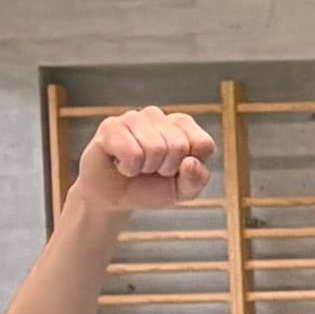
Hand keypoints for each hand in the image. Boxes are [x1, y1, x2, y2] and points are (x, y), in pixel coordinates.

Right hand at [77, 107, 213, 212]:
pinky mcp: (111, 126)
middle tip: (151, 170)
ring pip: (156, 148)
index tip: (175, 170)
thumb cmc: (151, 188)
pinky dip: (129, 168)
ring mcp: (133, 118)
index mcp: (182, 125)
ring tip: (137, 165)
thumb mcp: (183, 190)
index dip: (191, 167)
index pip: (204, 143)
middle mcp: (157, 115)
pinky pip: (132, 153)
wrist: (114, 197)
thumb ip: (197, 179)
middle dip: (166, 169)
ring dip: (146, 168)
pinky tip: (121, 164)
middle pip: (179, 146)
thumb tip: (190, 162)